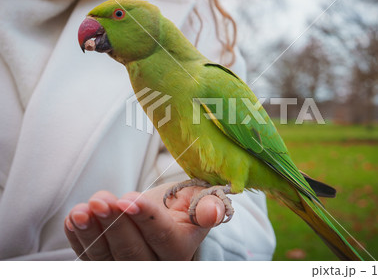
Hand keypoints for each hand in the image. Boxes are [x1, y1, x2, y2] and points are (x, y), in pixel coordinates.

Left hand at [64, 182, 226, 259]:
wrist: (164, 215)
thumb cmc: (181, 204)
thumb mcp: (198, 199)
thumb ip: (207, 205)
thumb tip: (213, 211)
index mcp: (180, 248)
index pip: (163, 237)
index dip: (145, 219)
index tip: (128, 200)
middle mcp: (156, 266)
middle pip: (132, 252)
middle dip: (115, 225)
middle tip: (101, 202)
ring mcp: (129, 268)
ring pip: (107, 258)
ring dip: (91, 233)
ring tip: (81, 210)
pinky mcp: (107, 265)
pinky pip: (91, 259)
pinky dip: (79, 240)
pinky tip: (73, 220)